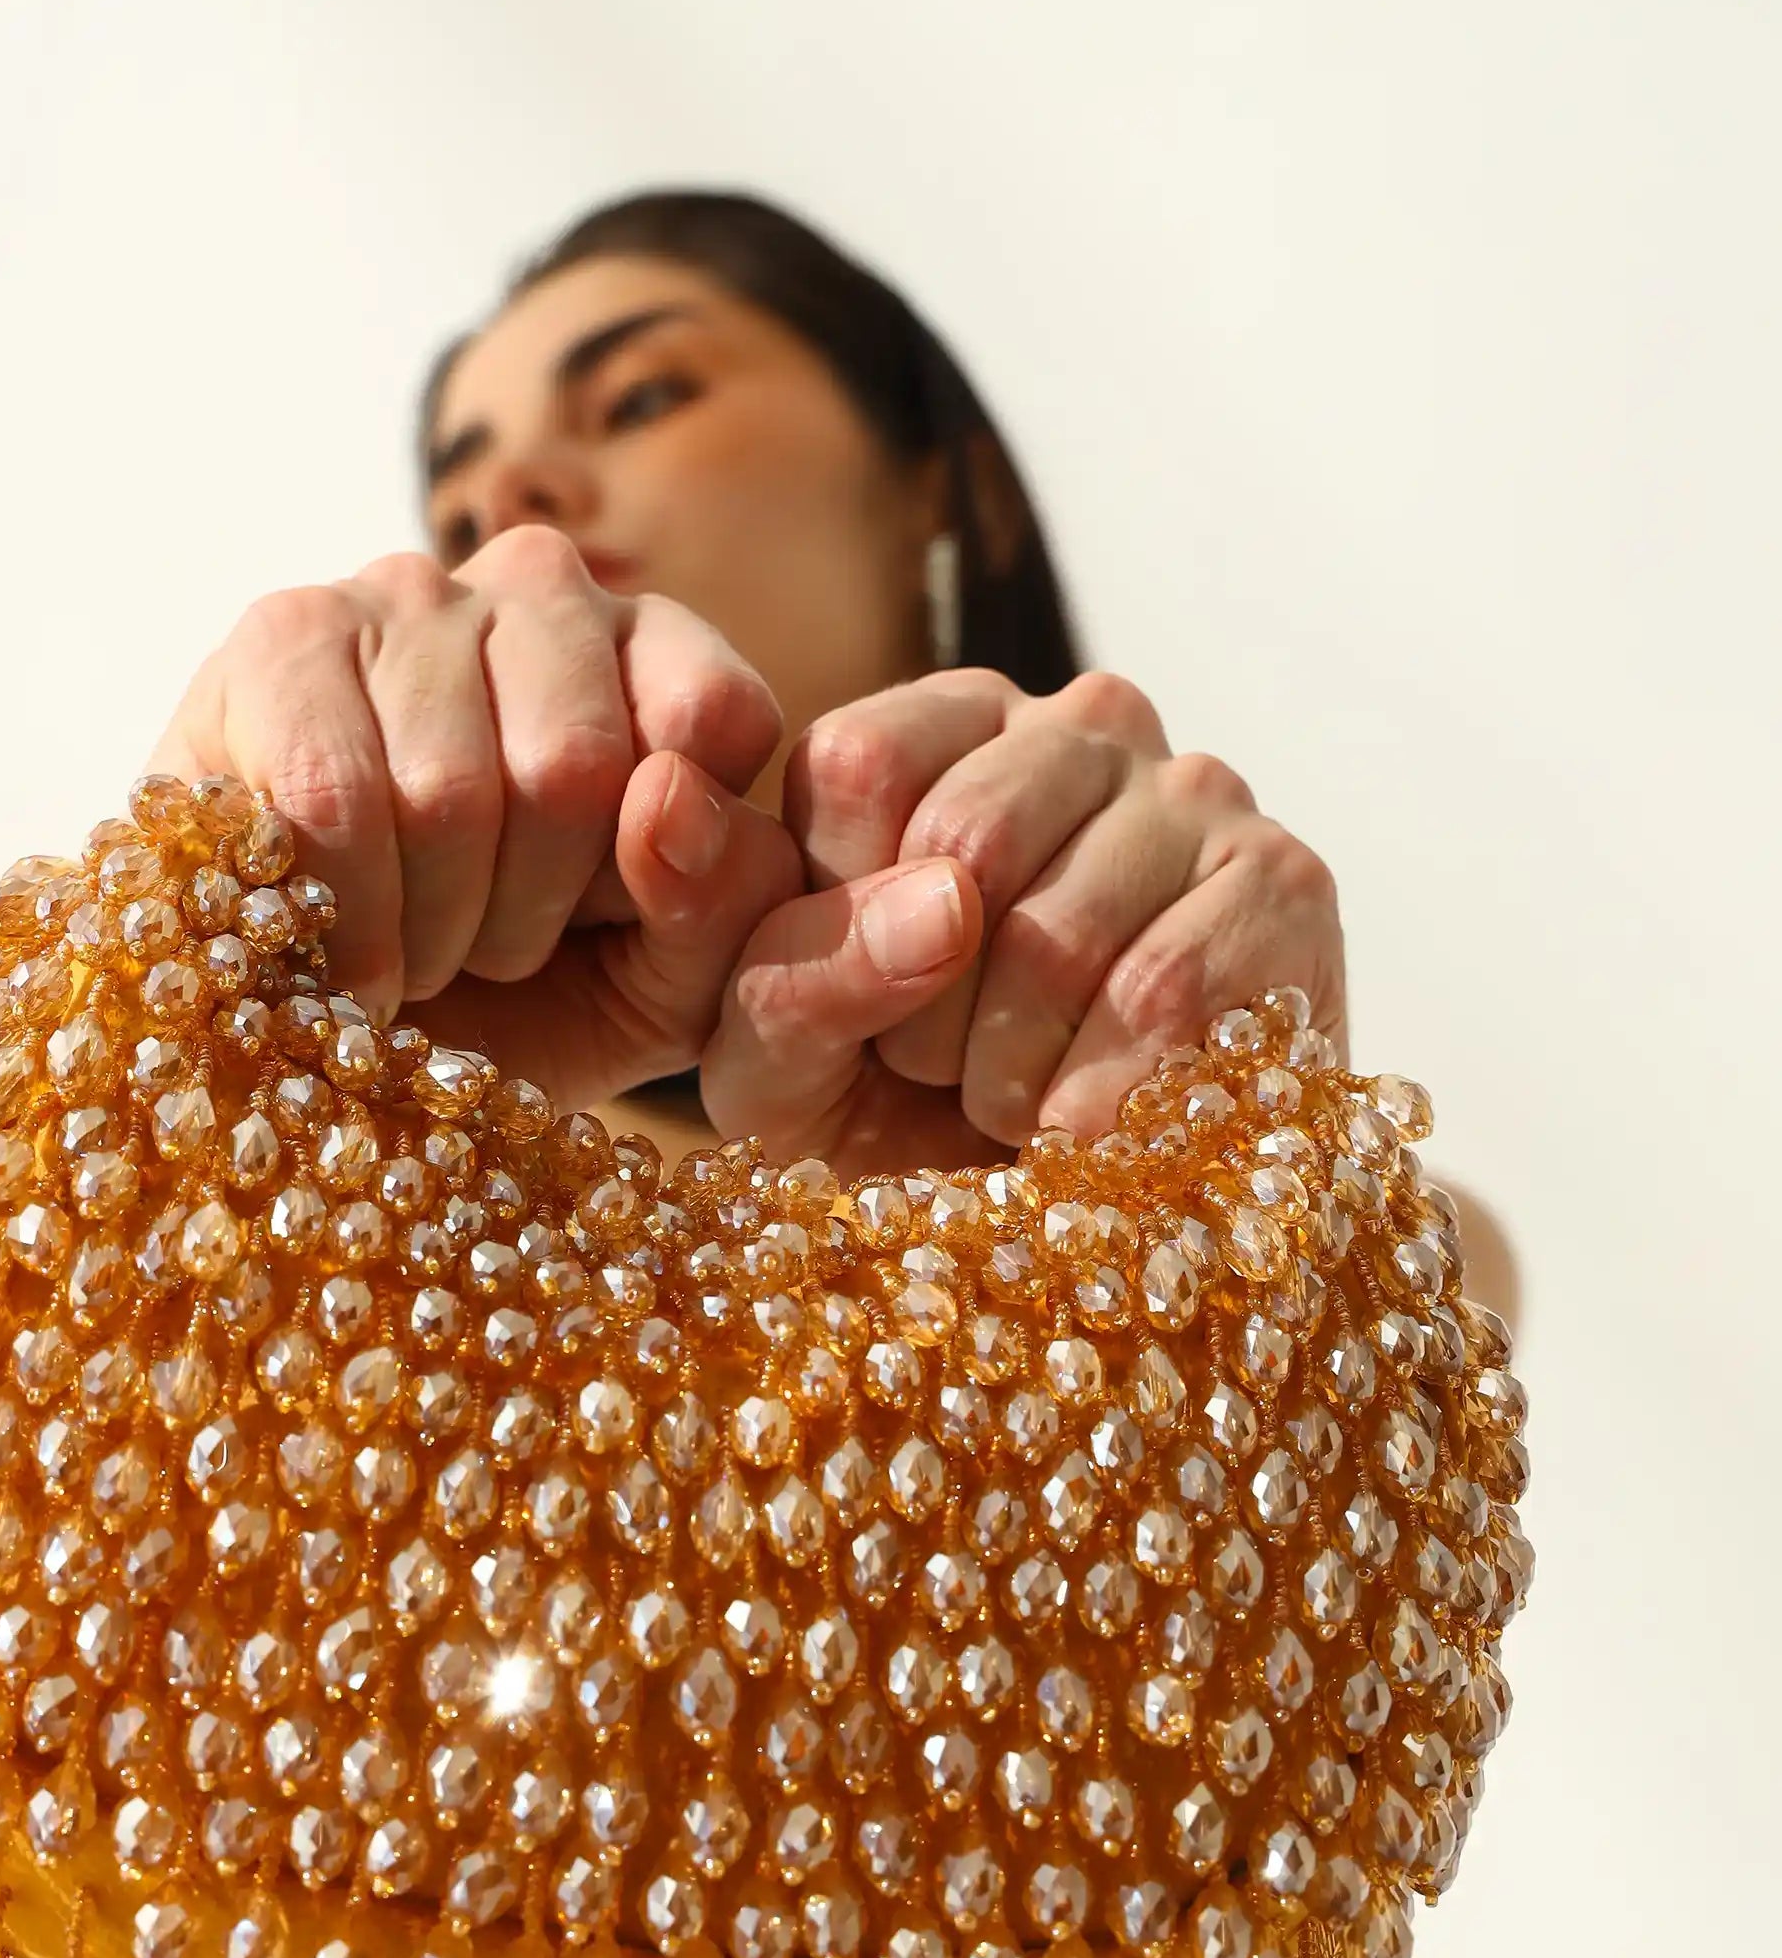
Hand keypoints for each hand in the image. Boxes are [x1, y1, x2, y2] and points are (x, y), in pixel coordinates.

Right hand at [142, 526, 800, 1106]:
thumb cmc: (520, 993)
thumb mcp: (664, 982)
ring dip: (429, 929)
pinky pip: (332, 793)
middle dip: (525, 916)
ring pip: (448, 787)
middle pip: (572, 765)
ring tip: (409, 952)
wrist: (340, 1036)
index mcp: (661, 652)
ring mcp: (408, 592)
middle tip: (482, 955)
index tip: (597, 922)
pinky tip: (340, 952)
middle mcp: (544, 588)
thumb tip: (666, 796)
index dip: (655, 864)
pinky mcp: (282, 636)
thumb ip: (724, 899)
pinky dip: (345, 915)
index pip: (711, 715)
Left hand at [700, 667, 1347, 1169]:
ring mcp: (1197, 790)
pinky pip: (1161, 998)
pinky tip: (1100, 1125)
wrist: (1091, 1236)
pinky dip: (1102, 1099)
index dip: (843, 926)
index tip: (872, 1005)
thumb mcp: (783, 1051)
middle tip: (950, 1074)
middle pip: (961, 845)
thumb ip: (727, 936)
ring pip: (1058, 937)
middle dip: (928, 1015)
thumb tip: (671, 798)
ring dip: (1012, 1074)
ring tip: (1022, 1103)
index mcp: (946, 725)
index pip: (857, 763)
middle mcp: (1081, 721)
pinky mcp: (1286, 883)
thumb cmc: (910, 1115)